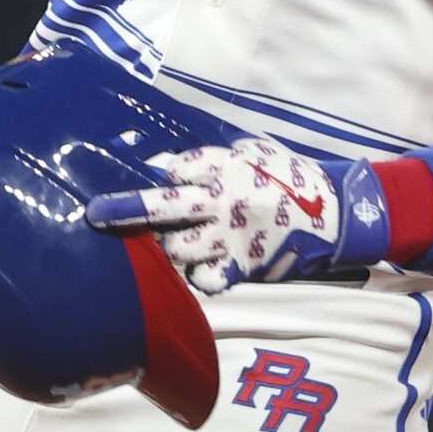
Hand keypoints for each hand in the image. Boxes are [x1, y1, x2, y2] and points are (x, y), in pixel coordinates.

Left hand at [82, 138, 385, 295]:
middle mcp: (224, 201)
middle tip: (95, 215)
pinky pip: (204, 280)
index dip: (158, 176)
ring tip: (159, 248)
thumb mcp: (255, 151)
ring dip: (163, 250)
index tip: (151, 181)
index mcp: (226, 166)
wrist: (337, 213)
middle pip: (164, 207)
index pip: (174, 170)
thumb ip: (211, 158)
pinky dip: (193, 278)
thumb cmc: (289, 177)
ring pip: (177, 250)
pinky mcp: (243, 267)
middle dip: (126, 211)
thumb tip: (164, 167)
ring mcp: (231, 237)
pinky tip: (191, 273)